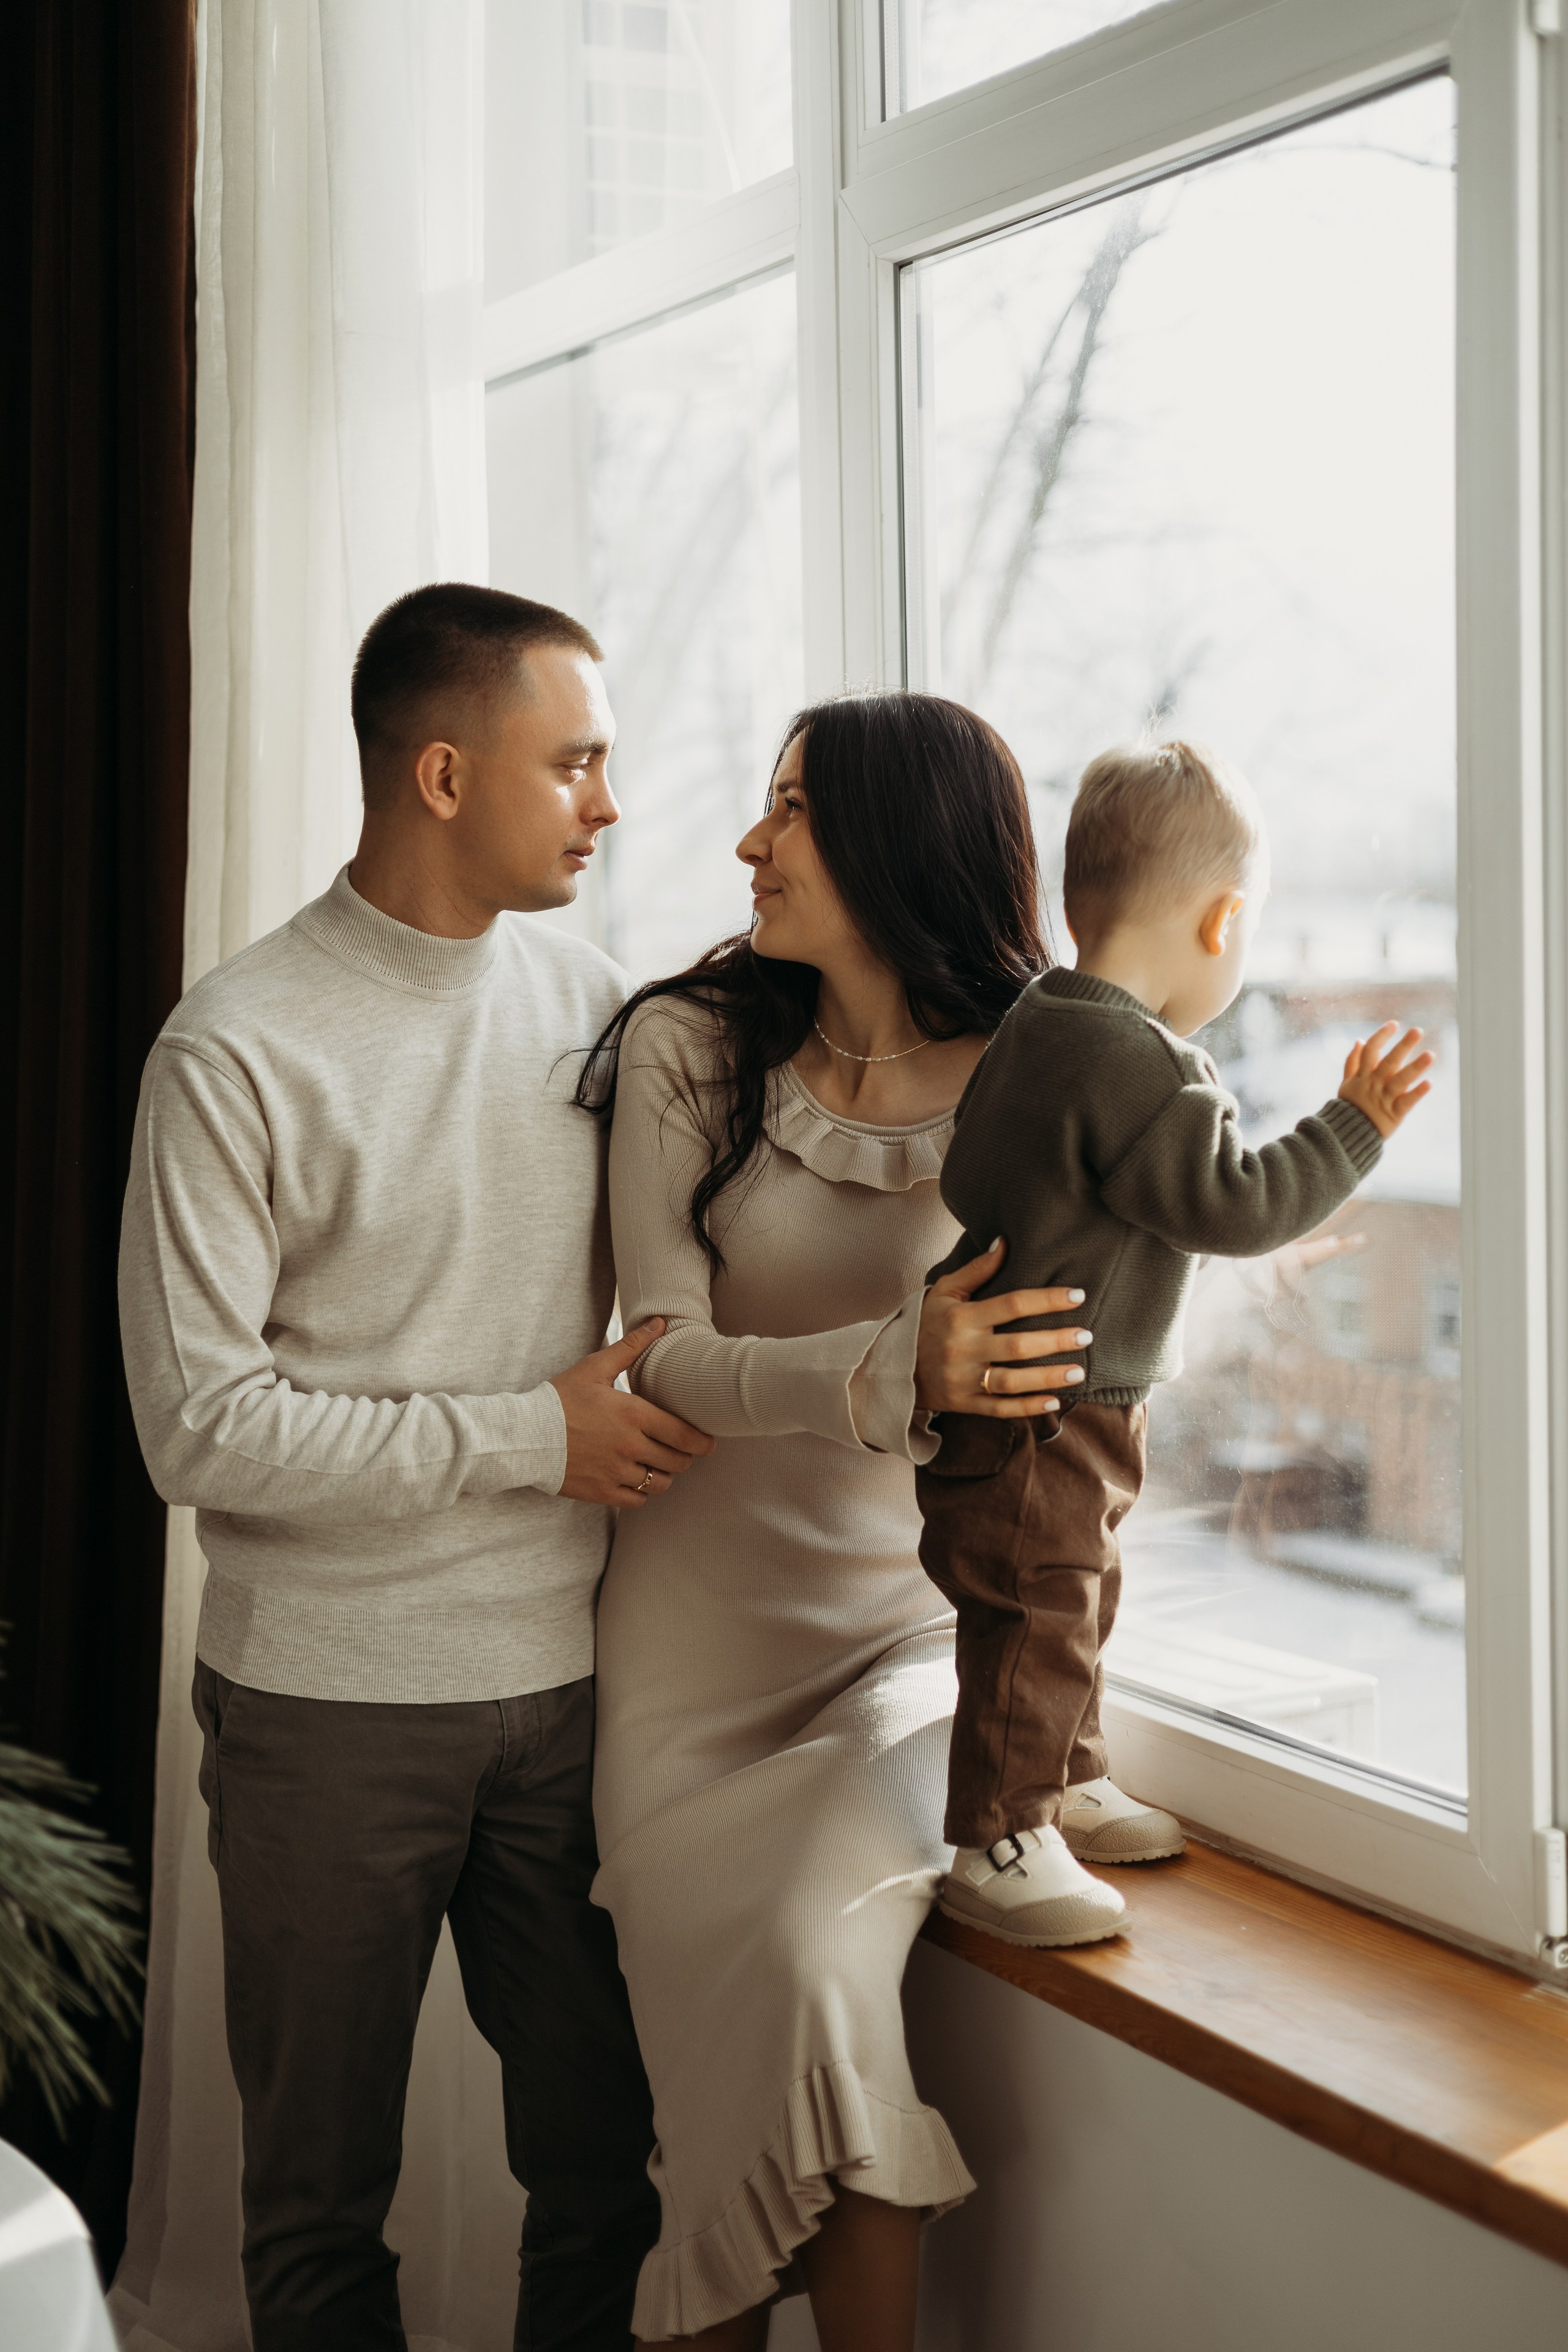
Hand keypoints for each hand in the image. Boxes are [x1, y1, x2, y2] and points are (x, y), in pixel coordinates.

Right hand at [550, 1320, 715, 1507]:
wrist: (523, 1434)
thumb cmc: (559, 1399)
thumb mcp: (595, 1368)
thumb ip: (631, 1347)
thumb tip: (659, 1323)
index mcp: (634, 1415)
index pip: (685, 1435)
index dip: (702, 1441)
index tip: (707, 1442)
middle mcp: (630, 1446)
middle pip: (677, 1462)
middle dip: (683, 1457)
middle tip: (679, 1450)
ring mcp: (616, 1473)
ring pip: (659, 1483)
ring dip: (663, 1475)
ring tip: (656, 1464)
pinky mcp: (601, 1493)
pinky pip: (637, 1500)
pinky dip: (641, 1492)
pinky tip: (634, 1479)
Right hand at [915, 1237, 1090, 1417]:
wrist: (893, 1367)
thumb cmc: (926, 1323)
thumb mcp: (945, 1291)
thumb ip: (976, 1270)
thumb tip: (1005, 1243)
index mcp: (962, 1318)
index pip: (1012, 1305)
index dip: (1047, 1299)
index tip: (1078, 1296)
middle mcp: (963, 1349)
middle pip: (1017, 1346)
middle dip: (1054, 1341)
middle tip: (1086, 1335)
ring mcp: (963, 1380)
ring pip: (1012, 1381)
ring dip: (1048, 1377)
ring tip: (1078, 1371)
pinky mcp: (964, 1404)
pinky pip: (999, 1409)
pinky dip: (1027, 1407)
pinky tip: (1054, 1402)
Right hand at [1338, 1022, 1433, 1138]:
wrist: (1347, 1135)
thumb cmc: (1350, 1107)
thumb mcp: (1346, 1083)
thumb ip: (1352, 1062)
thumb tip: (1359, 1040)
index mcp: (1362, 1075)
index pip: (1371, 1050)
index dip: (1382, 1035)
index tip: (1394, 1024)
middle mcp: (1374, 1084)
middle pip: (1389, 1062)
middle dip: (1403, 1045)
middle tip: (1418, 1031)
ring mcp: (1384, 1099)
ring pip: (1401, 1080)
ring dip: (1416, 1067)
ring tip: (1431, 1055)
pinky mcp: (1394, 1114)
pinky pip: (1406, 1102)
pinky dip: (1417, 1093)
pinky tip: (1429, 1083)